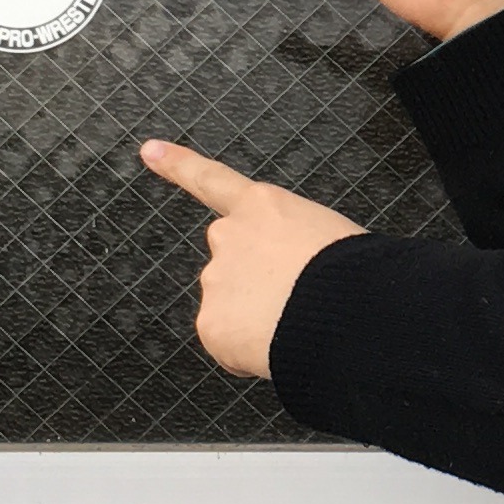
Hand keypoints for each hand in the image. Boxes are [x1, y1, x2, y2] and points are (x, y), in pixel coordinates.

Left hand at [141, 140, 364, 376]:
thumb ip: (290, 241)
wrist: (349, 312)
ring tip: (295, 322)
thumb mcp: (327, 233)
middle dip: (251, 279)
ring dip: (255, 316)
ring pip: (231, 305)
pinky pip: (229, 344)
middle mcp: (228, 236)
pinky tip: (279, 346)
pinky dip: (249, 352)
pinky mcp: (212, 325)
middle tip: (292, 297)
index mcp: (262, 206)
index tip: (150, 151)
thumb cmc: (353, 272)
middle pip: (230, 260)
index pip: (210, 179)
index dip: (177, 164)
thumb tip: (284, 276)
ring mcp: (216, 280)